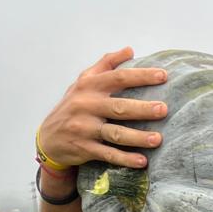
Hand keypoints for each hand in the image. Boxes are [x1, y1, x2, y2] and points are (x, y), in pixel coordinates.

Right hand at [38, 47, 168, 169]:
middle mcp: (86, 105)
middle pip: (119, 107)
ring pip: (115, 133)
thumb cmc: (73, 106)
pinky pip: (108, 154)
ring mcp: (85, 128)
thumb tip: (130, 50)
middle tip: (164, 109)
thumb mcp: (83, 82)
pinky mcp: (84, 149)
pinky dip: (125, 159)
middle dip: (142, 108)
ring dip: (137, 137)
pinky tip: (142, 161)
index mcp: (89, 86)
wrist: (48, 138)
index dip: (141, 76)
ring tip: (158, 139)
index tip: (163, 76)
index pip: (118, 78)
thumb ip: (106, 65)